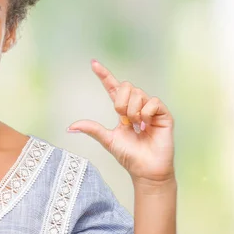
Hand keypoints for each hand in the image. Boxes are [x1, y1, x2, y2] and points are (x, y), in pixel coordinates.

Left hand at [67, 59, 174, 183]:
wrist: (145, 170)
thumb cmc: (129, 156)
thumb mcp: (108, 140)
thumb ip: (92, 129)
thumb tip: (70, 127)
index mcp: (123, 110)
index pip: (113, 88)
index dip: (104, 75)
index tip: (93, 63)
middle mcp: (137, 106)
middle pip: (126, 86)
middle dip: (121, 102)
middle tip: (124, 120)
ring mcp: (151, 109)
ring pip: (138, 94)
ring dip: (133, 111)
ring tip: (137, 127)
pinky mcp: (163, 114)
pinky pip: (152, 102)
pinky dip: (145, 113)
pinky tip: (146, 126)